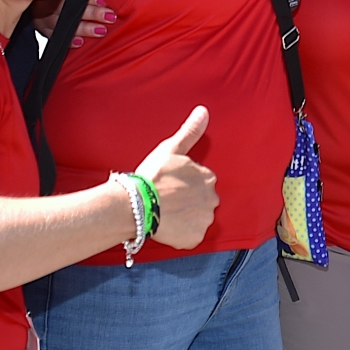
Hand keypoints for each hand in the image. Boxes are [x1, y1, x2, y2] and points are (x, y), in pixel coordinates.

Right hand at [30, 0, 118, 47]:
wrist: (36, 2)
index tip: (102, 1)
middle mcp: (45, 1)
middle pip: (68, 7)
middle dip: (90, 12)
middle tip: (108, 16)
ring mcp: (42, 16)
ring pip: (62, 23)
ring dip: (83, 27)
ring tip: (100, 30)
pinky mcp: (42, 29)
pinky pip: (54, 36)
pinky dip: (68, 40)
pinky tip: (80, 42)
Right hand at [135, 106, 217, 249]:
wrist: (137, 204)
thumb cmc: (153, 176)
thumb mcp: (171, 148)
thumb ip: (190, 131)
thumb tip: (204, 111)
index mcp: (208, 177)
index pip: (201, 181)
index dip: (185, 183)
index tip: (171, 185)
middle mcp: (212, 199)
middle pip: (202, 200)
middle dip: (188, 201)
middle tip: (168, 200)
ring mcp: (204, 220)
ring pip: (198, 218)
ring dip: (185, 217)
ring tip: (166, 213)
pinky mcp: (195, 238)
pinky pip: (191, 237)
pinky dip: (181, 234)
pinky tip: (167, 226)